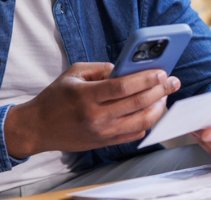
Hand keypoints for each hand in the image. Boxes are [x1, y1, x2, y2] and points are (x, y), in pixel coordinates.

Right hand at [4, 62, 180, 157]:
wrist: (38, 128)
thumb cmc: (55, 98)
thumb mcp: (73, 73)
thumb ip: (101, 68)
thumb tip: (126, 68)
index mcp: (87, 96)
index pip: (124, 87)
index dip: (146, 79)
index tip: (161, 72)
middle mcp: (97, 117)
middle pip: (138, 104)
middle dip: (160, 91)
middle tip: (172, 82)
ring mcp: (102, 133)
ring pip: (141, 122)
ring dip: (158, 108)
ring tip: (163, 96)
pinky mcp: (105, 143)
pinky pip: (134, 134)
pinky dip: (147, 122)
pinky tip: (150, 111)